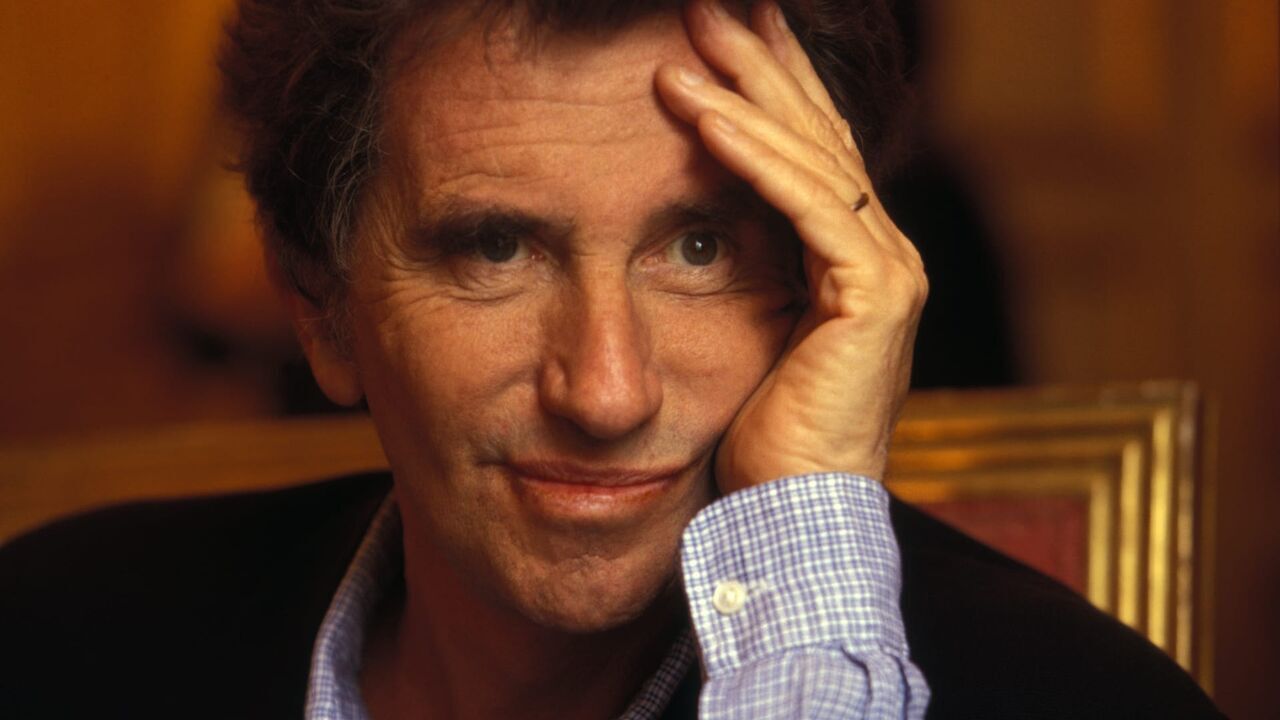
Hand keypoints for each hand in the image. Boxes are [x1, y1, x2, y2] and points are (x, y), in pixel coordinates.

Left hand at [655, 0, 926, 491]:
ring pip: (810, 156)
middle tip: (710, 4)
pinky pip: (805, 206)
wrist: (798, 516)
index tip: (723, 37)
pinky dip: (751, 156)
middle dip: (762, 62)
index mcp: (854, 260)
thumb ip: (750, 270)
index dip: (769, 88)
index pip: (810, 152)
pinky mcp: (872, 295)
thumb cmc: (764, 438)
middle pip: (816, 133)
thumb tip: (699, 223)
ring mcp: (886, 270)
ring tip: (690, 33)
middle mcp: (882, 253)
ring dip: (746, 90)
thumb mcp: (750, 332)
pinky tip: (699, 112)